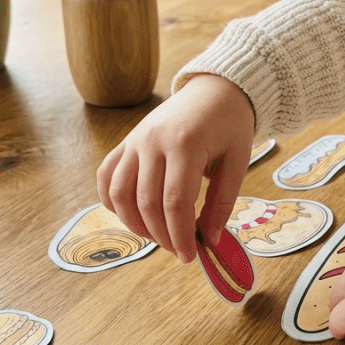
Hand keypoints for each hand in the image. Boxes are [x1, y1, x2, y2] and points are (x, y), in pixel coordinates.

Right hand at [97, 74, 255, 262]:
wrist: (215, 88)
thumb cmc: (230, 125)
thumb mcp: (238, 161)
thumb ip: (222, 202)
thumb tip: (209, 239)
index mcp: (185, 144)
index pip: (175, 202)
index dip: (180, 235)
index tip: (190, 256)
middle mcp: (153, 141)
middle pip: (146, 202)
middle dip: (161, 235)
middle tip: (179, 250)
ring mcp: (135, 140)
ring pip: (120, 194)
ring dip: (135, 224)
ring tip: (158, 236)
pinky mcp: (127, 141)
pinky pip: (106, 175)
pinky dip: (111, 201)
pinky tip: (131, 216)